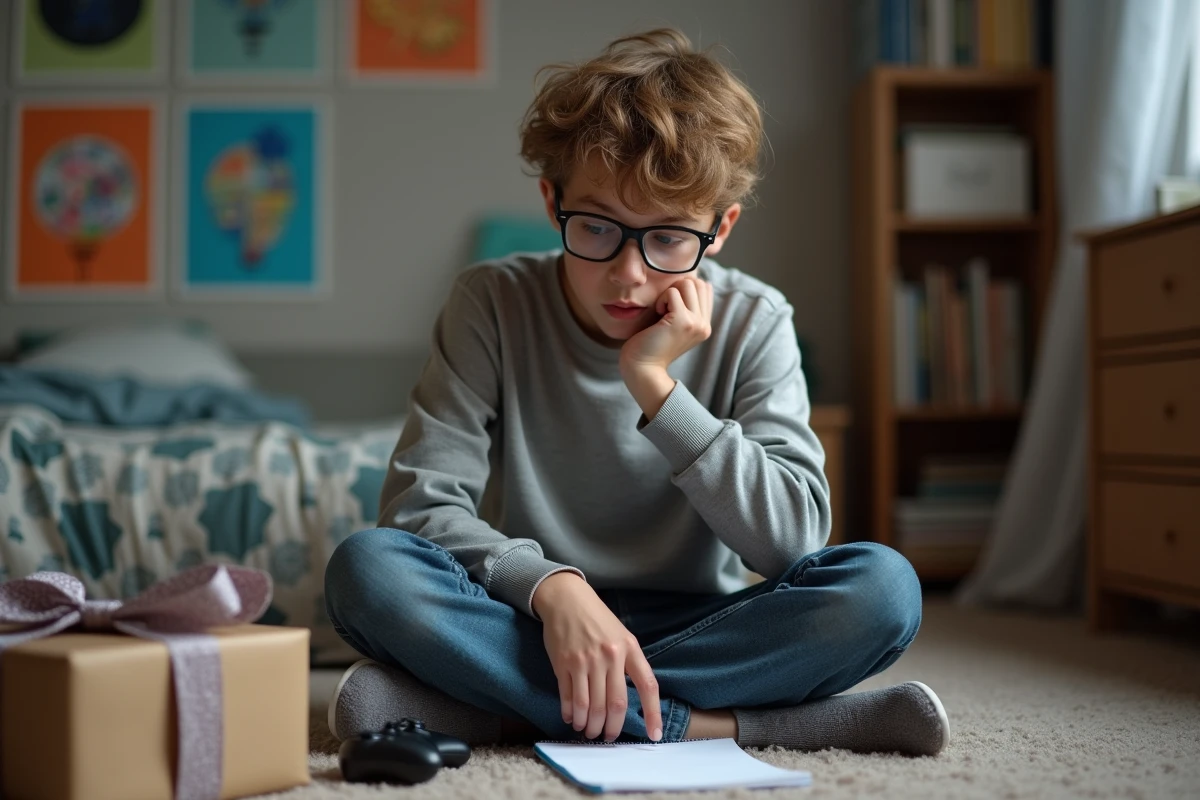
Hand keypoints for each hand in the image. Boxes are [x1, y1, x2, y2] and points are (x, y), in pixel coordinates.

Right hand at [532, 573, 662, 742]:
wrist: (567, 599)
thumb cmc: (597, 619)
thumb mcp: (622, 635)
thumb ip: (629, 663)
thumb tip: (632, 699)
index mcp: (629, 648)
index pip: (647, 686)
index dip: (653, 713)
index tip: (654, 735)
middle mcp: (609, 656)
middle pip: (615, 704)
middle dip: (611, 728)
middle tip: (606, 737)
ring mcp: (585, 660)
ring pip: (590, 706)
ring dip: (589, 725)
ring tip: (588, 731)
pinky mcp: (563, 663)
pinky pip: (568, 697)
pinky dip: (570, 713)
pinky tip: (572, 718)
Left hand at [618, 277, 713, 375]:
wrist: (642, 369)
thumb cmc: (650, 344)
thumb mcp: (674, 324)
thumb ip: (686, 306)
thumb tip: (691, 281)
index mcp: (704, 324)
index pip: (704, 288)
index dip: (684, 289)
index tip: (670, 307)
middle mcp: (704, 324)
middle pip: (697, 282)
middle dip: (677, 288)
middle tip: (664, 308)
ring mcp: (696, 323)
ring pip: (687, 283)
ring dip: (669, 293)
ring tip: (661, 312)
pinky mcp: (682, 321)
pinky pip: (672, 292)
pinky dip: (661, 300)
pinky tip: (657, 316)